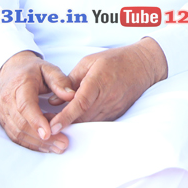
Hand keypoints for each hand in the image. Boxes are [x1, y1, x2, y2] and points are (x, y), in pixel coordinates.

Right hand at [0, 50, 76, 152]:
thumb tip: (72, 96)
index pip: (25, 106)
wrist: (11, 71)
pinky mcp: (5, 121)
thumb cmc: (33, 71)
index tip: (49, 133)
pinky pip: (15, 136)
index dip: (36, 121)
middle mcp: (8, 101)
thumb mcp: (49, 69)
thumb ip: (60, 81)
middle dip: (42, 137)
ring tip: (58, 147)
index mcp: (19, 86)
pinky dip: (30, 143)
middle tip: (63, 144)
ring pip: (18, 133)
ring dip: (37, 143)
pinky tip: (46, 147)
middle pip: (22, 124)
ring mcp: (4, 113)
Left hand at [45, 38, 167, 133]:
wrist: (143, 65)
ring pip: (89, 123)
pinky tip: (75, 122)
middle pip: (82, 117)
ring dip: (73, 126)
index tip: (51, 126)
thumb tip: (52, 100)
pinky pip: (98, 122)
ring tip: (55, 126)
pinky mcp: (117, 113)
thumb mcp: (88, 62)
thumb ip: (69, 81)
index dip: (65, 117)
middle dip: (63, 124)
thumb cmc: (114, 60)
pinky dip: (85, 124)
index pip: (80, 103)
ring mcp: (114, 107)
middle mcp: (107, 97)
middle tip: (44, 127)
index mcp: (98, 81)